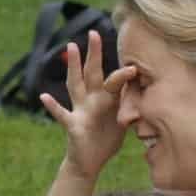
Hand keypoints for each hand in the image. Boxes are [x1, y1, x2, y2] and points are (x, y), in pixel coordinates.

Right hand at [38, 30, 138, 181]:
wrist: (89, 163)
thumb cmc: (106, 141)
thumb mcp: (123, 123)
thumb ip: (132, 107)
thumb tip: (152, 97)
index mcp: (105, 100)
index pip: (113, 80)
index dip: (123, 73)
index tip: (134, 66)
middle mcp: (90, 101)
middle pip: (91, 73)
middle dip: (93, 53)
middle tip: (93, 32)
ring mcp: (80, 111)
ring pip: (75, 85)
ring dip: (73, 66)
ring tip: (70, 47)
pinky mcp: (73, 126)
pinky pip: (62, 115)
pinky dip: (53, 106)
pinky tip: (44, 97)